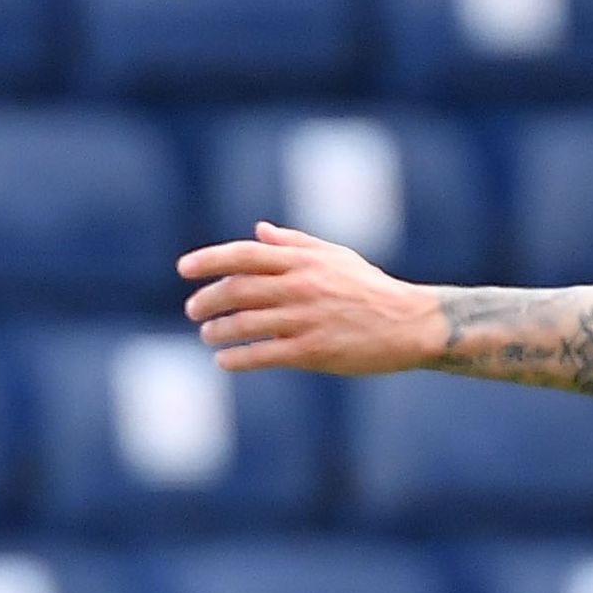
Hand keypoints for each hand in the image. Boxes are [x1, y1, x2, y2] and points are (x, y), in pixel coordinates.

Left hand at [175, 224, 440, 376]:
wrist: (409, 324)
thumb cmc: (370, 288)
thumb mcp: (335, 256)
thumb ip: (294, 243)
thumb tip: (257, 231)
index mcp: (304, 261)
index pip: (244, 255)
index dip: (208, 260)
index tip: (183, 269)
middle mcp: (301, 287)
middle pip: (237, 290)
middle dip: (207, 299)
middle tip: (193, 309)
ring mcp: (305, 320)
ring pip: (245, 324)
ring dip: (217, 330)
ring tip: (207, 334)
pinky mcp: (313, 351)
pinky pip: (263, 355)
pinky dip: (237, 358)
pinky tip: (224, 360)